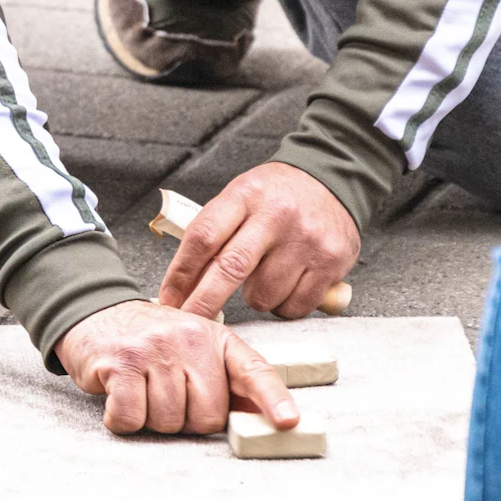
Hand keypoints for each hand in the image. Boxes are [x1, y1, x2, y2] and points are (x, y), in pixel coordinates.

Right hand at [54, 300, 297, 435]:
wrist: (94, 313)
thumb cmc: (149, 342)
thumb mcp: (192, 349)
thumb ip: (224, 381)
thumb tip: (261, 416)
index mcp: (214, 337)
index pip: (251, 369)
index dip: (272, 398)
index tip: (288, 421)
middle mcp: (188, 338)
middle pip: (206, 416)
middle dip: (184, 419)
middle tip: (165, 393)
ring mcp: (155, 349)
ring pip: (168, 422)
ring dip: (150, 418)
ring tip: (142, 389)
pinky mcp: (122, 363)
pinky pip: (132, 419)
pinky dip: (122, 419)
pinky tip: (119, 395)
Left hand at [158, 161, 359, 318]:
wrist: (331, 179)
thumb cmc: (276, 195)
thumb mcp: (241, 195)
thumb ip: (214, 231)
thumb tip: (182, 284)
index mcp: (246, 195)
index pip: (204, 236)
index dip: (181, 273)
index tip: (169, 298)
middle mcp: (276, 216)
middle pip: (230, 268)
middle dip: (203, 302)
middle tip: (190, 321)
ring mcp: (306, 240)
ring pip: (263, 295)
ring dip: (255, 298)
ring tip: (264, 276)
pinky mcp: (331, 263)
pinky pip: (294, 306)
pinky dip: (283, 305)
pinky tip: (287, 283)